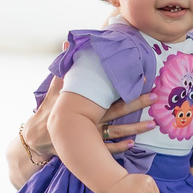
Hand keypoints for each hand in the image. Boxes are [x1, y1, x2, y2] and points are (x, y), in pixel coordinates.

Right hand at [28, 76, 154, 158]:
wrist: (36, 137)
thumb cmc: (49, 110)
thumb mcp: (55, 90)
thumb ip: (65, 70)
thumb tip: (66, 44)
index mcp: (85, 103)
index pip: (109, 92)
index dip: (125, 86)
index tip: (142, 79)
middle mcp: (90, 117)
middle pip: (117, 110)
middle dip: (137, 103)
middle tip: (155, 96)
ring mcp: (90, 134)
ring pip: (116, 131)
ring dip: (135, 128)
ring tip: (152, 124)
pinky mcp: (88, 147)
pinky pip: (106, 148)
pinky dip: (119, 147)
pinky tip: (132, 144)